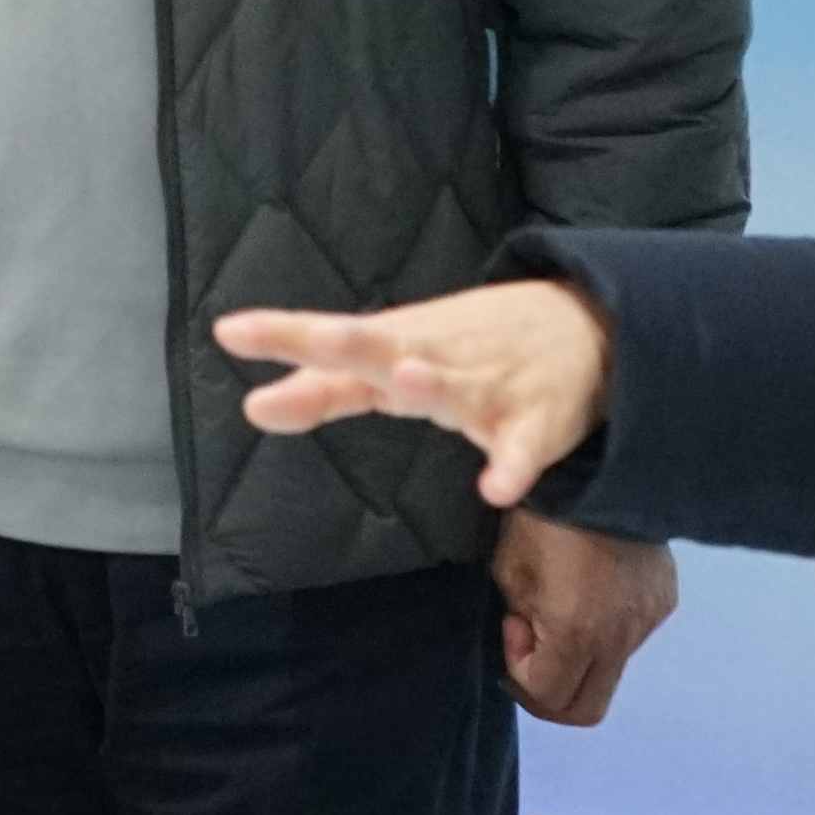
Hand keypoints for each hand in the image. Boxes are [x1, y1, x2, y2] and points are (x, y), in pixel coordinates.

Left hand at [216, 278, 614, 506]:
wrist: (586, 326)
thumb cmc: (468, 345)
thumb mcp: (396, 356)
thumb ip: (325, 388)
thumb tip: (254, 408)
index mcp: (396, 343)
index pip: (331, 340)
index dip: (283, 336)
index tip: (228, 330)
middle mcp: (434, 358)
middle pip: (386, 349)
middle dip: (350, 343)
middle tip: (318, 338)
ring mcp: (487, 388)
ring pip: (455, 388)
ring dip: (433, 385)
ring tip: (405, 380)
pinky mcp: (536, 424)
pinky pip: (523, 451)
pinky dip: (511, 468)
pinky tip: (497, 488)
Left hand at [492, 514, 677, 727]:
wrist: (599, 469)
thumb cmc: (542, 518)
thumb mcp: (510, 572)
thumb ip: (522, 623)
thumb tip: (533, 639)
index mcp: (578, 633)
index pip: (549, 696)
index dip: (520, 675)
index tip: (514, 629)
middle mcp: (621, 637)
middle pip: (586, 708)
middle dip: (551, 693)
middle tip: (532, 656)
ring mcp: (649, 621)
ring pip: (611, 672)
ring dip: (580, 659)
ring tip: (563, 610)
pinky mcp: (664, 601)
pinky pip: (631, 636)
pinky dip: (606, 631)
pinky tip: (593, 592)